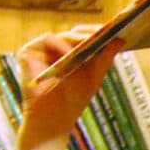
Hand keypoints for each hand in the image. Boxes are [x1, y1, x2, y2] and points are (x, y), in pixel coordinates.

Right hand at [17, 24, 122, 146]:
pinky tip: (71, 48)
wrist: (52, 121)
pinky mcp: (28, 52)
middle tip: (107, 29)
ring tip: (93, 38)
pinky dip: (60, 44)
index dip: (98, 32)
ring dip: (78, 37)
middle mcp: (55, 47)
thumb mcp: (94, 78)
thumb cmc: (72, 101)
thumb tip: (121, 40)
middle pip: (74, 33)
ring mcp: (41, 49)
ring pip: (62, 35)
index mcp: (70, 52)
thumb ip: (105, 58)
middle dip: (91, 32)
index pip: (84, 36)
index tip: (116, 28)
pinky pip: (46, 40)